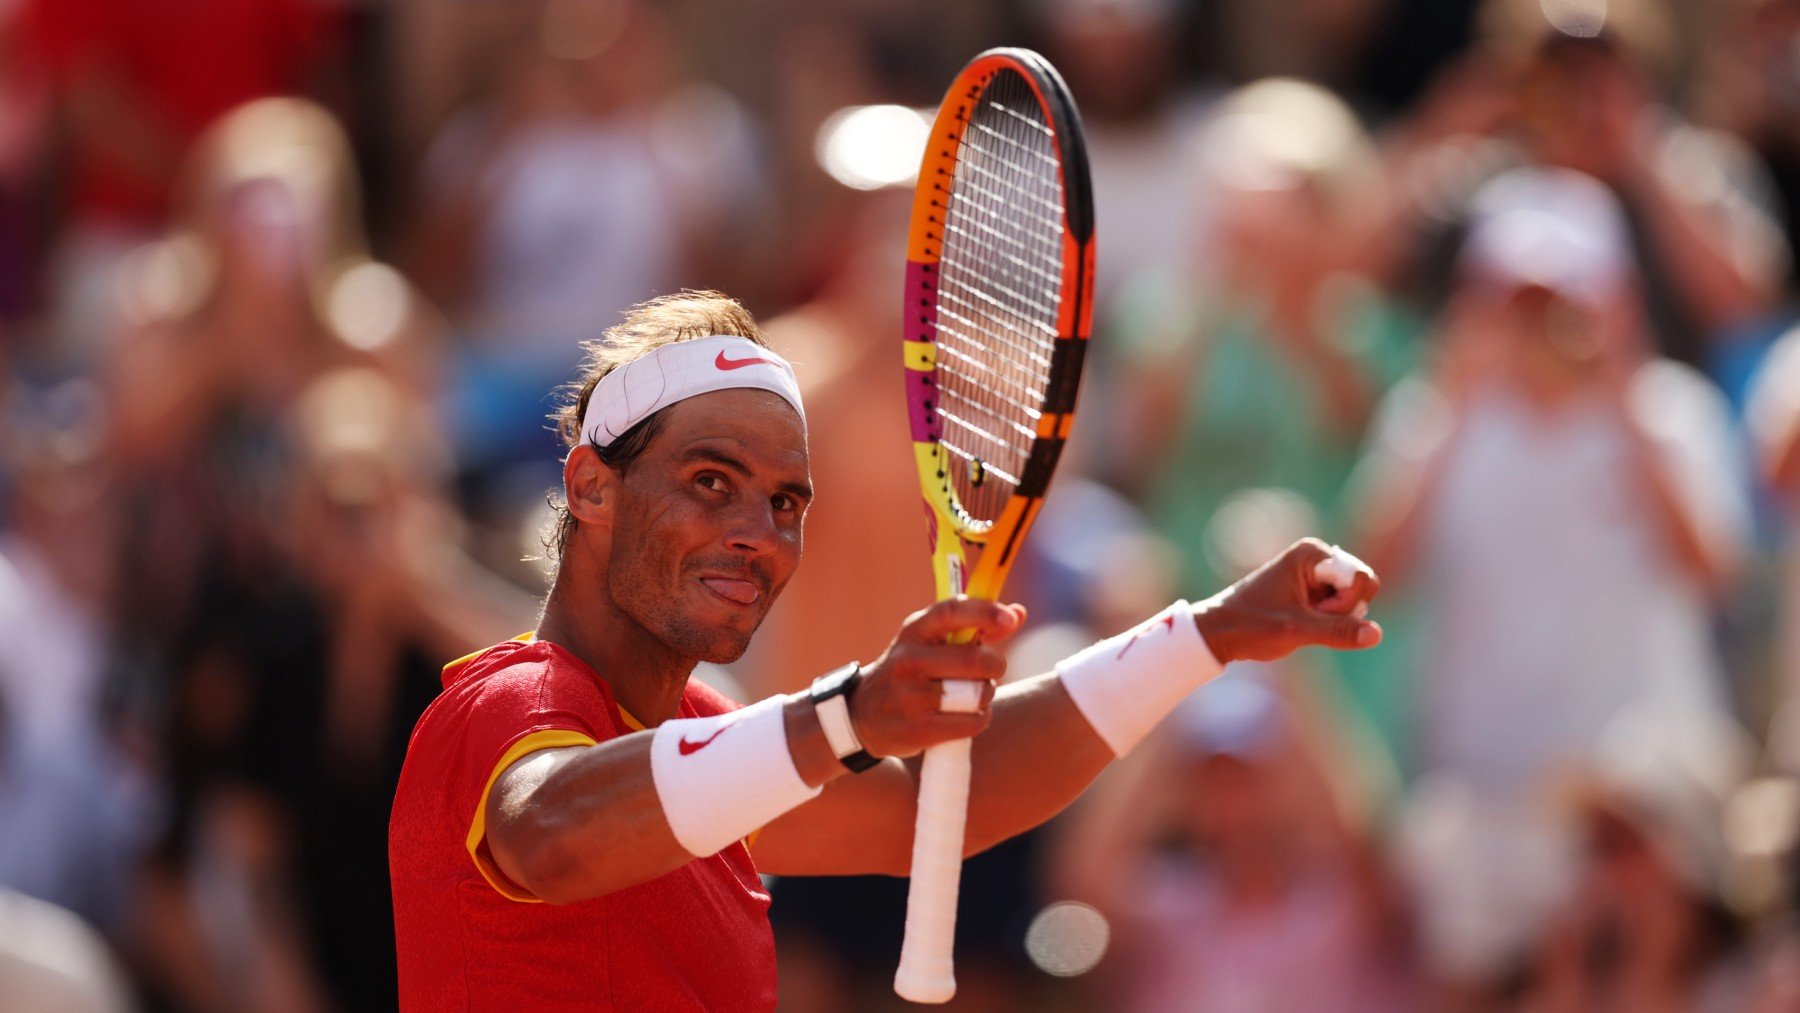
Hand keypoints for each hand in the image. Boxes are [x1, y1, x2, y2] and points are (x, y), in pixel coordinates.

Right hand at [849, 598, 1025, 758]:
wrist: (862, 716)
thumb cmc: (909, 673)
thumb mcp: (929, 643)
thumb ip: (974, 627)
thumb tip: (1019, 613)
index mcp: (913, 632)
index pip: (952, 611)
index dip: (985, 612)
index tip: (1011, 618)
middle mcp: (909, 660)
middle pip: (974, 660)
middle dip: (996, 665)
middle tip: (993, 670)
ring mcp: (911, 697)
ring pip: (976, 694)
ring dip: (986, 695)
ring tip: (974, 696)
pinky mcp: (918, 729)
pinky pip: (971, 722)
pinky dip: (980, 719)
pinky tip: (968, 716)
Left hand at [1193, 538, 1381, 662]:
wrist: (1218, 631)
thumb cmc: (1250, 626)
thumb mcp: (1297, 631)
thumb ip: (1338, 631)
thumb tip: (1376, 634)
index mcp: (1312, 553)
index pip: (1361, 577)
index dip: (1343, 604)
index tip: (1311, 611)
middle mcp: (1317, 557)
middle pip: (1362, 587)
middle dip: (1342, 610)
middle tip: (1306, 618)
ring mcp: (1317, 574)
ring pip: (1354, 601)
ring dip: (1334, 618)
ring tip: (1300, 620)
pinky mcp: (1315, 591)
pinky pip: (1342, 608)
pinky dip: (1329, 621)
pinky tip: (1303, 622)